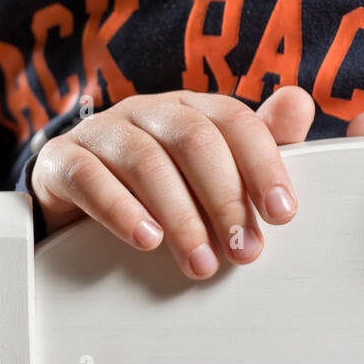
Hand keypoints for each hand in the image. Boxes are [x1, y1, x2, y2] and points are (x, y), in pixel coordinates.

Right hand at [30, 85, 315, 278]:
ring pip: (146, 161)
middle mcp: (147, 110)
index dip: (263, 164)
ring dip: (180, 216)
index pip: (233, 120)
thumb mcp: (208, 163)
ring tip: (200, 261)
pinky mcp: (63, 159)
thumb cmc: (156, 176)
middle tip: (243, 250)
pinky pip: (89, 176)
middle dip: (225, 198)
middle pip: (193, 139)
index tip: (282, 213)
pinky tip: (146, 240)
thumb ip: (257, 141)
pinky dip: (120, 209)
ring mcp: (102, 131)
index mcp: (188, 106)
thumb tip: (300, 102)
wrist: (74, 188)